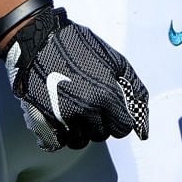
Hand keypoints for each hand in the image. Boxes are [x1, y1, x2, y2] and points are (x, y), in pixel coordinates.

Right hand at [1, 6, 150, 150]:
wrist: (38, 39)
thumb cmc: (78, 45)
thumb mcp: (116, 61)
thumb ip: (135, 92)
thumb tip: (143, 129)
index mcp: (106, 96)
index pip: (123, 128)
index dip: (120, 118)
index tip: (113, 108)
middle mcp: (86, 111)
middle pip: (102, 135)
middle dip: (101, 122)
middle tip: (91, 101)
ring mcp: (63, 118)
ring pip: (80, 141)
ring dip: (81, 129)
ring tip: (75, 107)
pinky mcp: (42, 121)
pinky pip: (58, 142)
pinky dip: (60, 133)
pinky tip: (59, 115)